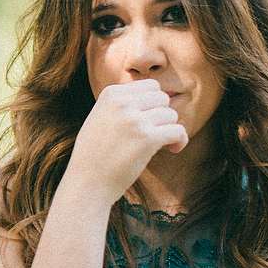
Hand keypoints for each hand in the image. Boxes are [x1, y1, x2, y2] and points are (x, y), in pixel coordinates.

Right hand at [67, 79, 187, 202]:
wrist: (87, 182)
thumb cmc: (94, 154)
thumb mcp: (100, 118)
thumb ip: (121, 104)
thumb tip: (156, 95)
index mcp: (111, 94)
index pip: (150, 85)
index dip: (154, 103)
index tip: (150, 118)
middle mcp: (123, 103)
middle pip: (163, 98)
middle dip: (162, 115)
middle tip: (155, 132)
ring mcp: (135, 120)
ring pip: (171, 115)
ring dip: (169, 130)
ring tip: (161, 144)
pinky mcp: (147, 139)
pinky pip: (178, 131)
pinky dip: (180, 140)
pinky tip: (173, 149)